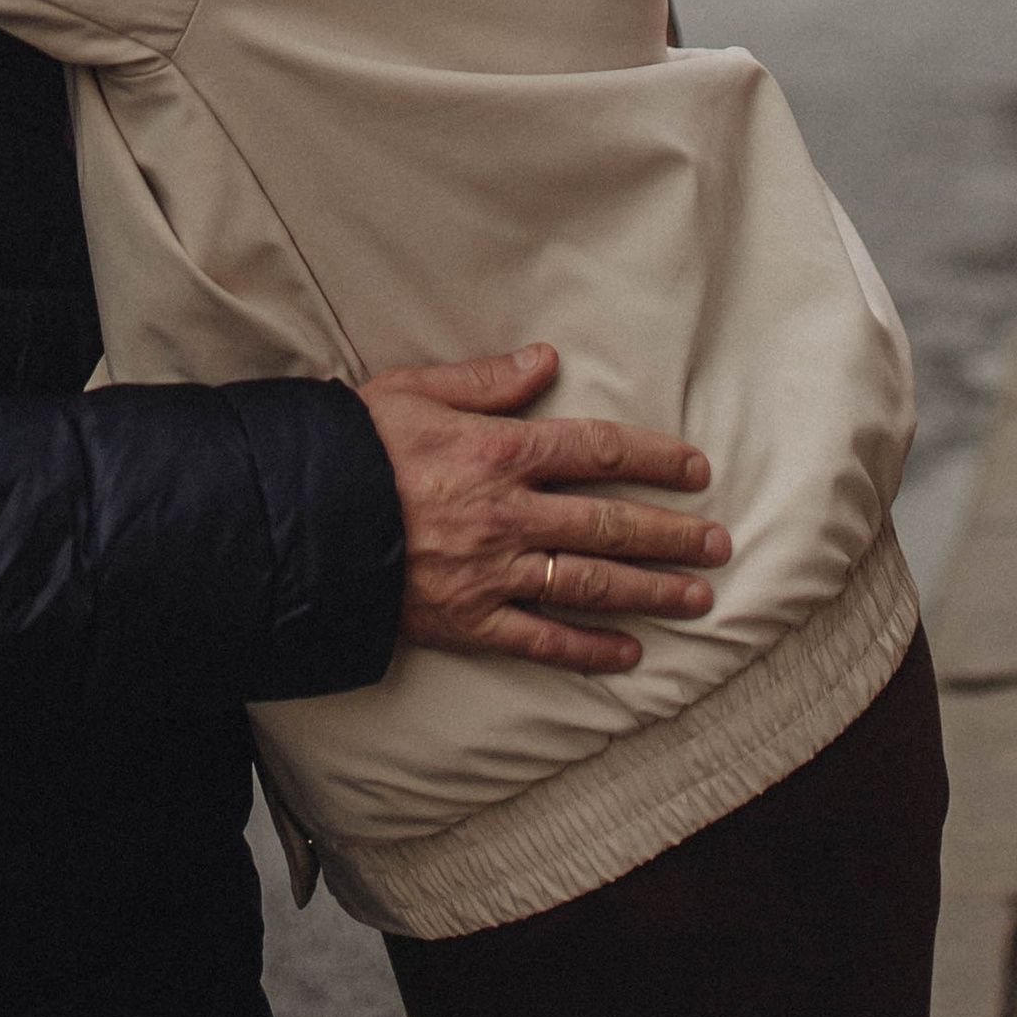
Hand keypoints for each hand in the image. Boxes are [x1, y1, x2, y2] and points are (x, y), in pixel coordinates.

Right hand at [359, 345, 728, 676]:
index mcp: (500, 450)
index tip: (695, 469)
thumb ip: (487, 380)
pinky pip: (543, 641)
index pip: (598, 450)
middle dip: (672, 534)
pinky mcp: (470, 622)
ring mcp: (493, 573)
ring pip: (591, 584)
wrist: (296, 519)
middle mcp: (509, 514)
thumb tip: (545, 360)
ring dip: (652, 591)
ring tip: (699, 597)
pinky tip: (631, 655)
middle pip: (610, 524)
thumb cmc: (354, 447)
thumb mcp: (415, 390)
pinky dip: (590, 651)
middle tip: (719, 542)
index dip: (654, 459)